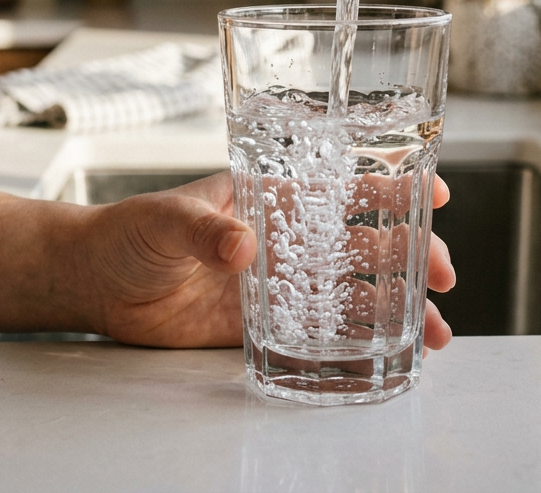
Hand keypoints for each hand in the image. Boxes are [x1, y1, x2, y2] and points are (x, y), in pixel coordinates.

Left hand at [79, 171, 454, 349]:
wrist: (97, 283)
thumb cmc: (129, 231)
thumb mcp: (165, 219)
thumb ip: (203, 229)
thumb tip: (243, 246)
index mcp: (270, 196)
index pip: (342, 185)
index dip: (391, 183)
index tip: (435, 190)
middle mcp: (285, 239)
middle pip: (363, 242)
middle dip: (410, 253)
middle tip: (443, 274)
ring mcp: (279, 284)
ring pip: (351, 293)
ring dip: (395, 306)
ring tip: (435, 331)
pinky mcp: (262, 325)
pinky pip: (317, 336)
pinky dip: (354, 346)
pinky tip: (385, 358)